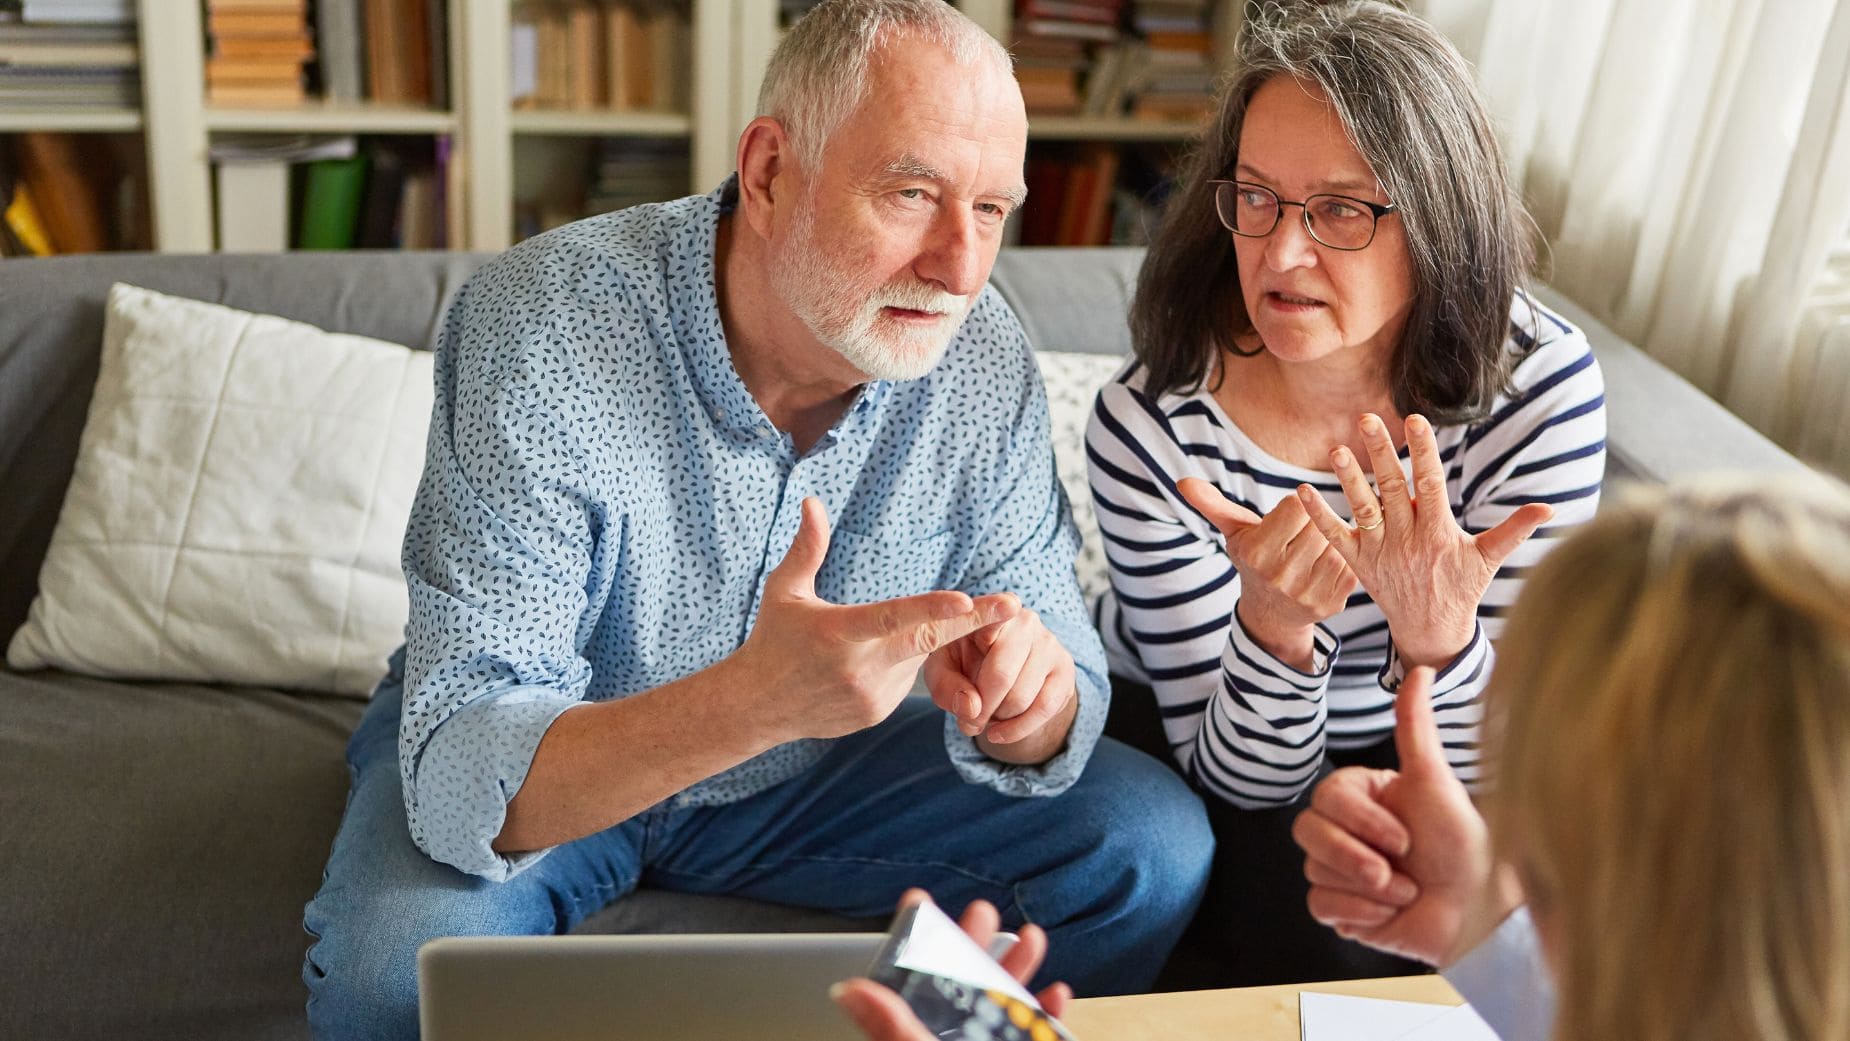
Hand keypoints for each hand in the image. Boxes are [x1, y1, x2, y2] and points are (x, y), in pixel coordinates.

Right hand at [738, 498, 1020, 742]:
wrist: (758, 707)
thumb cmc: (772, 640)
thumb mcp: (783, 591)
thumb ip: (807, 548)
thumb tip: (813, 501)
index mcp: (838, 633)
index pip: (893, 617)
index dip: (932, 609)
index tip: (966, 599)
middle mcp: (860, 667)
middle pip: (928, 641)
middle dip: (974, 622)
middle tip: (1014, 604)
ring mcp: (873, 695)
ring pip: (916, 658)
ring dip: (913, 640)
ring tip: (861, 642)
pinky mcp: (878, 712)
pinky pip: (905, 680)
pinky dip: (899, 662)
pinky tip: (862, 664)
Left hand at [832, 891, 1071, 1040]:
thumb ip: (894, 1032)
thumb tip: (849, 992)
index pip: (908, 992)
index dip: (914, 946)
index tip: (922, 905)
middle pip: (960, 992)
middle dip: (976, 949)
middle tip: (984, 915)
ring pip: (1002, 1012)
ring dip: (1019, 974)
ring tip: (1031, 939)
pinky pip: (1036, 1040)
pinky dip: (1050, 1018)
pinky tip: (1058, 997)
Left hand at [923, 607, 1076, 746]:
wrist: (998, 672)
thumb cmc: (962, 664)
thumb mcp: (942, 671)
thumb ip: (946, 687)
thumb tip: (972, 708)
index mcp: (990, 611)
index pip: (991, 617)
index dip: (987, 631)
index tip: (983, 640)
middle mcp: (1025, 621)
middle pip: (1002, 675)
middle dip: (981, 708)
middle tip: (968, 722)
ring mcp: (1049, 644)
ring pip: (1022, 697)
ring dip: (998, 719)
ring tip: (984, 719)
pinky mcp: (1065, 669)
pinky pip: (1045, 708)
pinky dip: (1018, 729)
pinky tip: (999, 733)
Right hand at [1179, 477, 1356, 669]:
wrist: (1271, 612)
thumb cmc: (1254, 559)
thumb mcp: (1234, 532)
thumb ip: (1212, 505)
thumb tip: (1183, 482)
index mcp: (1256, 553)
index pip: (1296, 505)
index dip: (1294, 507)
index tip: (1286, 519)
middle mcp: (1280, 576)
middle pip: (1317, 523)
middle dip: (1312, 523)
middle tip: (1300, 537)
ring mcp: (1308, 592)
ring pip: (1336, 542)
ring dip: (1329, 540)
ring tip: (1311, 551)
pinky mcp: (1332, 602)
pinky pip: (1350, 563)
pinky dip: (1342, 559)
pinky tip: (1325, 565)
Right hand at [1291, 667, 1516, 965]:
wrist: (1478, 911)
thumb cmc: (1462, 843)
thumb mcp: (1434, 781)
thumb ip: (1415, 726)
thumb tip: (1422, 669)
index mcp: (1361, 796)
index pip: (1326, 798)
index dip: (1362, 822)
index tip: (1405, 838)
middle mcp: (1346, 830)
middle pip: (1307, 832)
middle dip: (1357, 857)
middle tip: (1399, 870)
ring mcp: (1340, 870)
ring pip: (1314, 870)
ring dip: (1369, 889)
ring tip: (1405, 891)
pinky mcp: (1341, 909)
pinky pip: (1320, 906)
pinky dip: (1358, 914)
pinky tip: (1389, 913)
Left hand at [1296, 414, 1551, 667]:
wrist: (1430, 630)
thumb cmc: (1463, 588)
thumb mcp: (1489, 559)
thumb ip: (1514, 530)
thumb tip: (1550, 508)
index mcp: (1438, 533)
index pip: (1430, 485)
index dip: (1424, 452)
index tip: (1416, 420)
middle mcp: (1407, 540)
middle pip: (1392, 490)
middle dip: (1380, 453)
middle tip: (1366, 419)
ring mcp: (1380, 552)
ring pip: (1362, 510)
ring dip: (1347, 480)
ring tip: (1335, 449)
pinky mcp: (1358, 563)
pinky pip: (1334, 537)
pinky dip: (1317, 516)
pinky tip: (1301, 491)